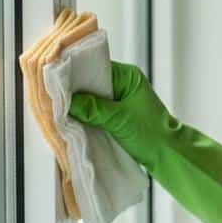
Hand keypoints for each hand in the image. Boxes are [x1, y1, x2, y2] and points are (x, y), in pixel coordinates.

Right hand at [68, 62, 221, 222]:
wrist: (169, 155)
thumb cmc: (150, 134)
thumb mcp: (118, 119)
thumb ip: (92, 108)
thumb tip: (65, 101)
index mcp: (127, 76)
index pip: (93, 67)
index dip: (73, 74)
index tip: (53, 80)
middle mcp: (123, 83)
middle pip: (90, 82)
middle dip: (73, 90)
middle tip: (51, 96)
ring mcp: (120, 98)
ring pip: (91, 97)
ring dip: (78, 104)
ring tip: (58, 107)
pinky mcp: (117, 114)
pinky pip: (95, 109)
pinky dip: (85, 114)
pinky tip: (71, 118)